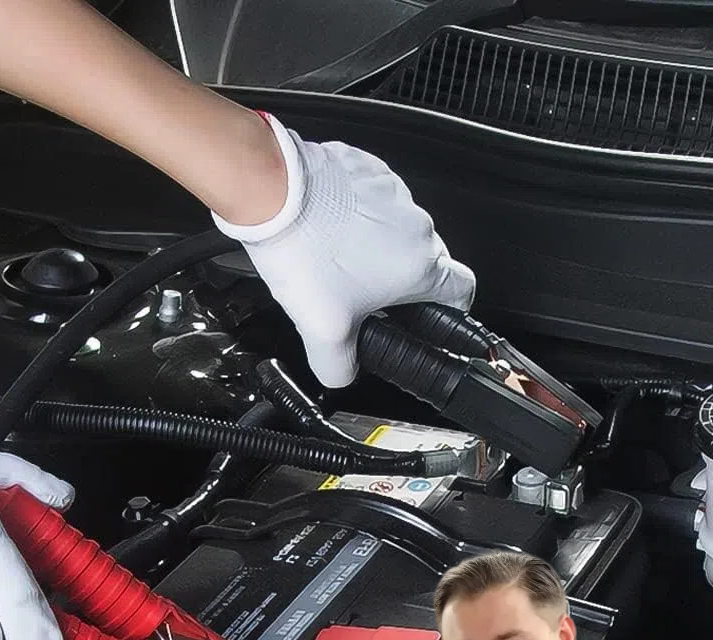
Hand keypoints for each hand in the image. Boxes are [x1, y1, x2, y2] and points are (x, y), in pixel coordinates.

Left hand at [212, 113, 474, 387]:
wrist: (273, 193)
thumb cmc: (303, 251)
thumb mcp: (322, 331)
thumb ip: (339, 366)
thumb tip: (341, 374)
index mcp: (420, 267)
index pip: (462, 292)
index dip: (449, 311)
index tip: (431, 318)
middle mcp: (417, 225)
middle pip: (423, 263)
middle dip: (396, 283)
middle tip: (359, 297)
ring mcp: (395, 192)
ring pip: (397, 231)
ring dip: (374, 247)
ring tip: (331, 260)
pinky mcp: (370, 170)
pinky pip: (373, 200)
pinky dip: (354, 216)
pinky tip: (325, 230)